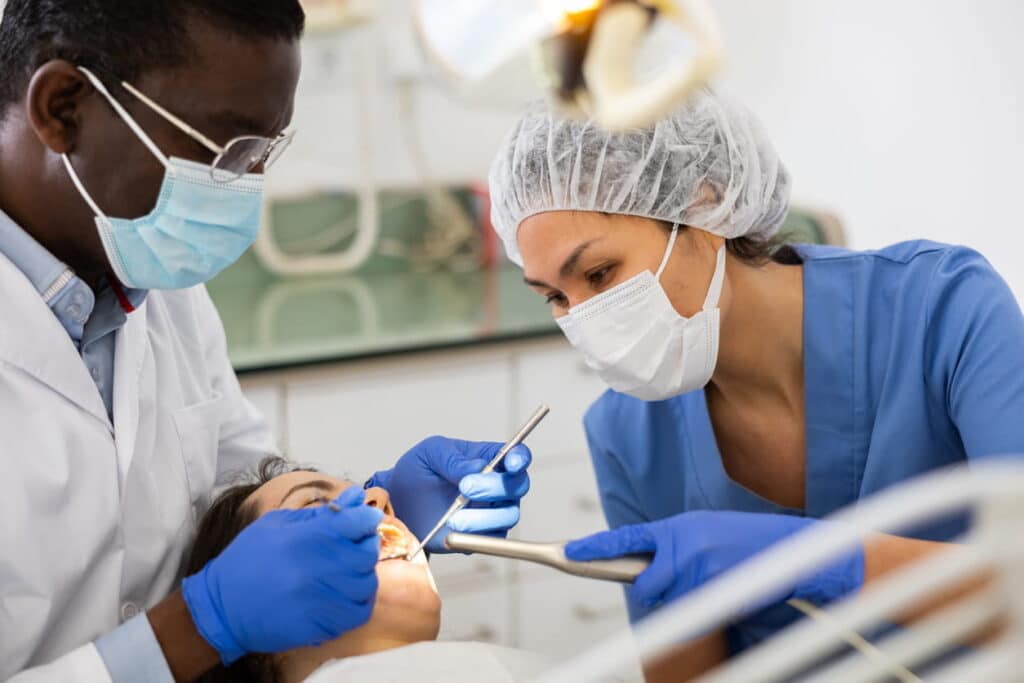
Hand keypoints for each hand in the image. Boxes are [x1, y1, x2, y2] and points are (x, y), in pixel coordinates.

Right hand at [182, 487, 382, 663]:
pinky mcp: (320, 626)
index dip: (366, 518)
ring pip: (366, 584)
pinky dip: (359, 601)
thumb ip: (320, 513)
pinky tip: (345, 594)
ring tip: (347, 571)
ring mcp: (319, 600)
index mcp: (303, 538)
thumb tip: (356, 496)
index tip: (366, 518)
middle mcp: (315, 569)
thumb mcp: (277, 524)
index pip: (354, 523)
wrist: (222, 608)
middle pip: (365, 554)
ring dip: (362, 574)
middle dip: (366, 545)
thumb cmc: (249, 559)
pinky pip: (358, 613)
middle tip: (354, 545)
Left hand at [370, 436, 531, 552]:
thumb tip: (476, 467)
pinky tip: (453, 533)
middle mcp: (495, 486)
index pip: (516, 456)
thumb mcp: (430, 454)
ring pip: (508, 515)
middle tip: (465, 488)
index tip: (512, 463)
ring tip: (453, 518)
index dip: (520, 459)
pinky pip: (492, 541)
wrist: (399, 505)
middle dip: (494, 487)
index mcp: (487, 459)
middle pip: (517, 486)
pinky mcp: (481, 536)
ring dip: (483, 517)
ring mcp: (491, 512)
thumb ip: (453, 458)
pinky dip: (476, 538)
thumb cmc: (417, 473)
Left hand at [566, 510, 863, 613]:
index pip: (625, 538)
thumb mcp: (703, 533)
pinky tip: (721, 592)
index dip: (594, 547)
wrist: (789, 548)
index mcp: (677, 527)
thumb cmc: (745, 542)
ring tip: (714, 581)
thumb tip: (648, 568)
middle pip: (646, 584)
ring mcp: (697, 567)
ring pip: (669, 599)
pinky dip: (703, 610)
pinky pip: (692, 611)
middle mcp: (683, 544)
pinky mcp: (713, 588)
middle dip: (660, 589)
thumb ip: (673, 548)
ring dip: (685, 599)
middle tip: (687, 581)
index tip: (569, 553)